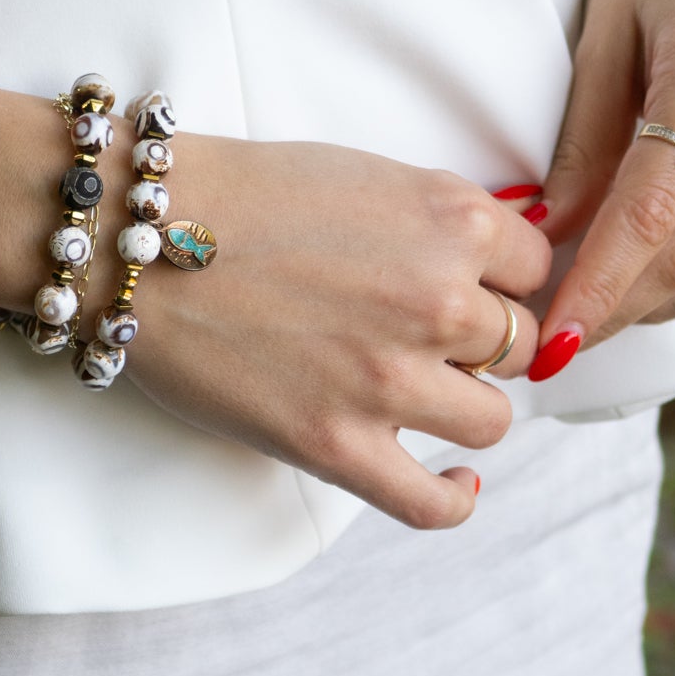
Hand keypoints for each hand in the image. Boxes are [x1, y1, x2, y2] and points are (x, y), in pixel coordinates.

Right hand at [110, 138, 550, 530]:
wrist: (139, 239)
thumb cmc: (239, 194)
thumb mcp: (365, 172)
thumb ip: (438, 218)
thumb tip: (493, 261)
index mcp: (451, 219)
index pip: (535, 268)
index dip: (501, 280)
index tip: (469, 288)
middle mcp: (437, 298)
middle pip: (517, 343)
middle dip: (478, 341)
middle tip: (420, 332)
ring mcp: (391, 378)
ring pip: (492, 418)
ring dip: (462, 404)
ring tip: (415, 388)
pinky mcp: (339, 445)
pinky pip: (434, 502)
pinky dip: (458, 498)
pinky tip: (459, 482)